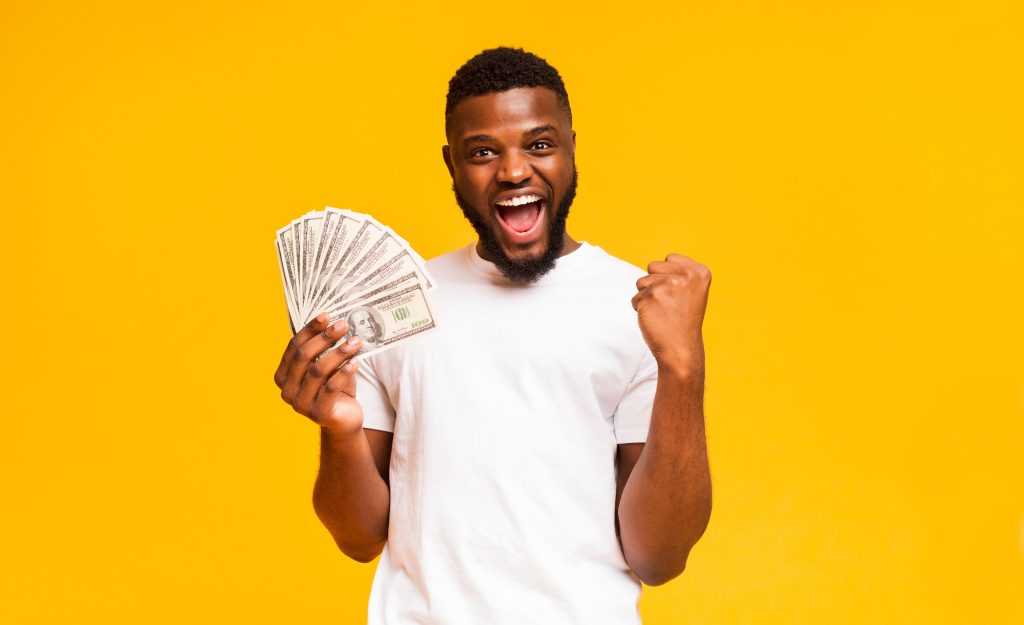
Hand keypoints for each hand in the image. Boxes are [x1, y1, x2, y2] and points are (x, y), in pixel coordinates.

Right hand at [274, 313, 364, 434]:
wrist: (344, 421)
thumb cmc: (335, 390)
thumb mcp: (327, 367)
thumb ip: (323, 350)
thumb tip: (333, 321)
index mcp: (283, 376)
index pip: (294, 347)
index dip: (310, 329)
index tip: (326, 315)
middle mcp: (287, 390)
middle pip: (304, 356)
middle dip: (325, 337)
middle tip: (343, 325)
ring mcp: (300, 404)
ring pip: (318, 370)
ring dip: (339, 352)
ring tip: (356, 341)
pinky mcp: (318, 414)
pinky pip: (331, 387)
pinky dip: (344, 372)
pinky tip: (356, 361)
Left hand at [631, 254, 711, 375]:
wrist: (681, 349)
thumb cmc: (683, 320)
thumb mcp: (692, 291)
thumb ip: (680, 272)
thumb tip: (662, 261)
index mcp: (700, 272)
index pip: (669, 258)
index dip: (668, 276)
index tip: (678, 294)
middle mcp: (685, 275)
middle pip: (652, 266)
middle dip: (655, 283)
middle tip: (669, 303)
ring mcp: (667, 285)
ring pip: (641, 281)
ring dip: (646, 297)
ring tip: (663, 311)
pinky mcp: (650, 296)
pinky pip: (635, 298)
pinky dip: (641, 309)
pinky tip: (656, 319)